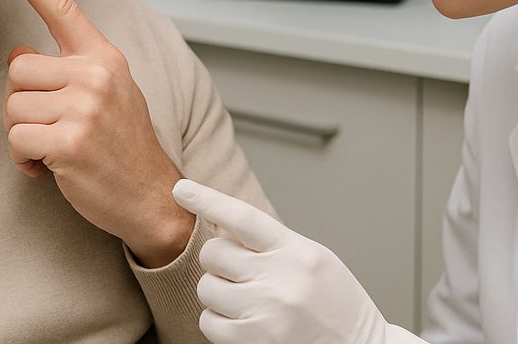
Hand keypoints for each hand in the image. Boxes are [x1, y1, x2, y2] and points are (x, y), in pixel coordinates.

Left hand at [0, 0, 194, 266]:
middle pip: (18, 69)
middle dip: (21, 102)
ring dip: (22, 135)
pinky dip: (24, 160)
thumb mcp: (107, 93)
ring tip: (54, 147)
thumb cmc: (124, 146)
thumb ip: (68, 69)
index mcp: (104, 58)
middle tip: (48, 126)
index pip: (63, 9)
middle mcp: (96, 76)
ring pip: (12, 107)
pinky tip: (50, 167)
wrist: (153, 196)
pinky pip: (16, 140)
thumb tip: (19, 52)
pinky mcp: (69, 142)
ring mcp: (84, 108)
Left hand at [172, 178, 393, 343]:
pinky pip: (209, 322)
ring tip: (246, 299)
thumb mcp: (314, 258)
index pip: (242, 217)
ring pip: (207, 287)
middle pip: (215, 253)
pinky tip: (241, 320)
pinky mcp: (254, 342)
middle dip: (219, 260)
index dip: (207, 200)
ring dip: (217, 291)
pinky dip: (217, 320)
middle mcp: (280, 280)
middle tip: (240, 271)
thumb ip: (273, 243)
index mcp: (297, 252)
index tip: (181, 190)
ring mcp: (266, 314)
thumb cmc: (337, 303)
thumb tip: (224, 229)